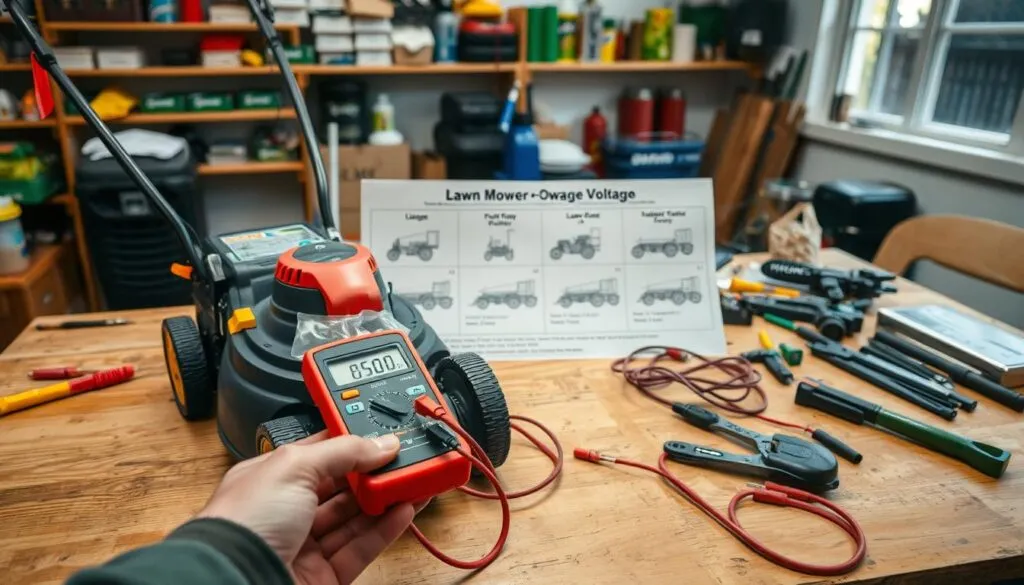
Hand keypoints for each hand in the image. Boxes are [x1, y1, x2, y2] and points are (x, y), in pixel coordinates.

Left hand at [197, 433, 419, 584]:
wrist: (233, 581)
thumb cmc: (242, 523)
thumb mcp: (294, 467)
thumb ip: (343, 451)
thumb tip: (381, 442)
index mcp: (273, 478)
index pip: (321, 453)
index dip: (353, 442)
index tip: (383, 433)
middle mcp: (288, 511)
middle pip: (343, 487)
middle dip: (376, 472)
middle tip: (408, 458)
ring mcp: (306, 545)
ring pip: (356, 518)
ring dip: (387, 499)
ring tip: (416, 480)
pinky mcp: (324, 576)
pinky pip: (361, 549)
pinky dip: (385, 530)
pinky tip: (405, 510)